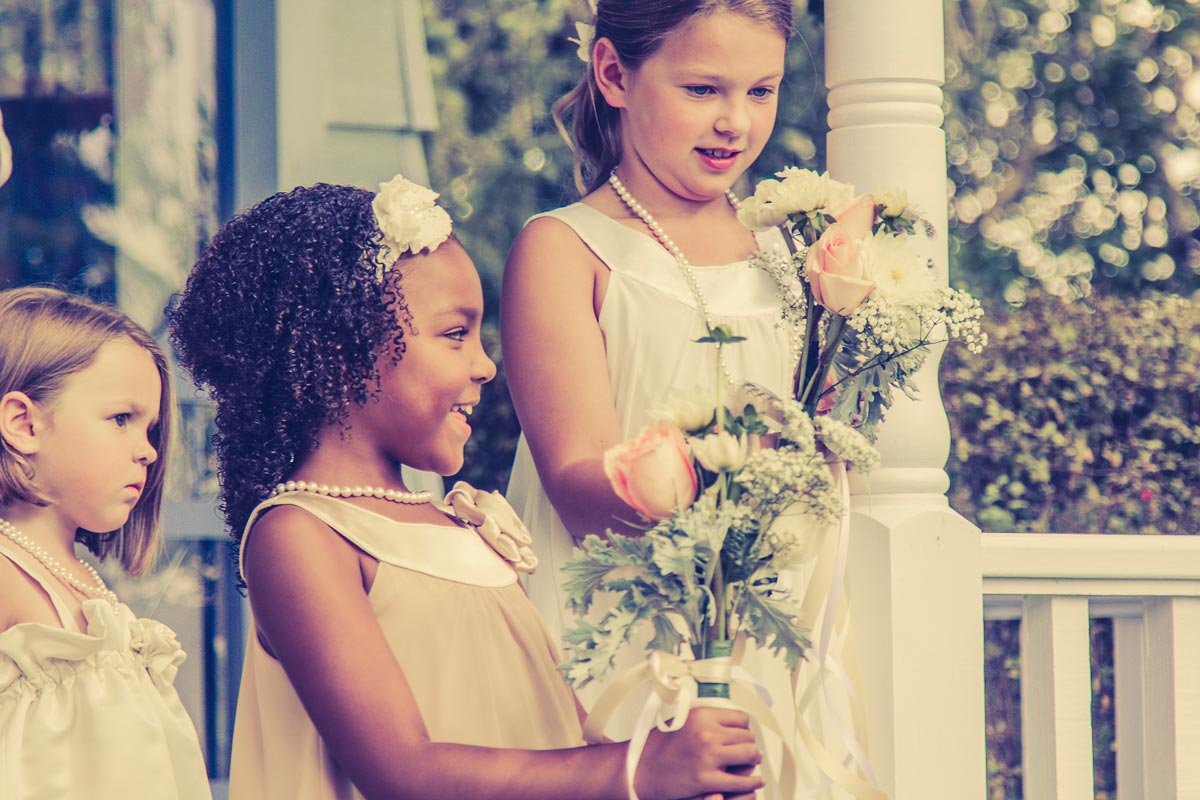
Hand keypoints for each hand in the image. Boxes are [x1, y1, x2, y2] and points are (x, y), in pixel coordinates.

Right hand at [634, 706, 762, 799]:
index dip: (744, 728)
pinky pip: (741, 781)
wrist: (641, 769)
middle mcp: (707, 733)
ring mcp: (708, 756)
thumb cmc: (659, 747)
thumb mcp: (683, 720)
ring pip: (749, 755)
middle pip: (747, 736)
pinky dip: (751, 781)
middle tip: (748, 751)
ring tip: (751, 763)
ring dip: (752, 760)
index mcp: (702, 715)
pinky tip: (754, 781)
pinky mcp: (707, 779)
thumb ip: (707, 721)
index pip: (741, 718)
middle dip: (749, 745)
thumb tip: (731, 725)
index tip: (742, 734)